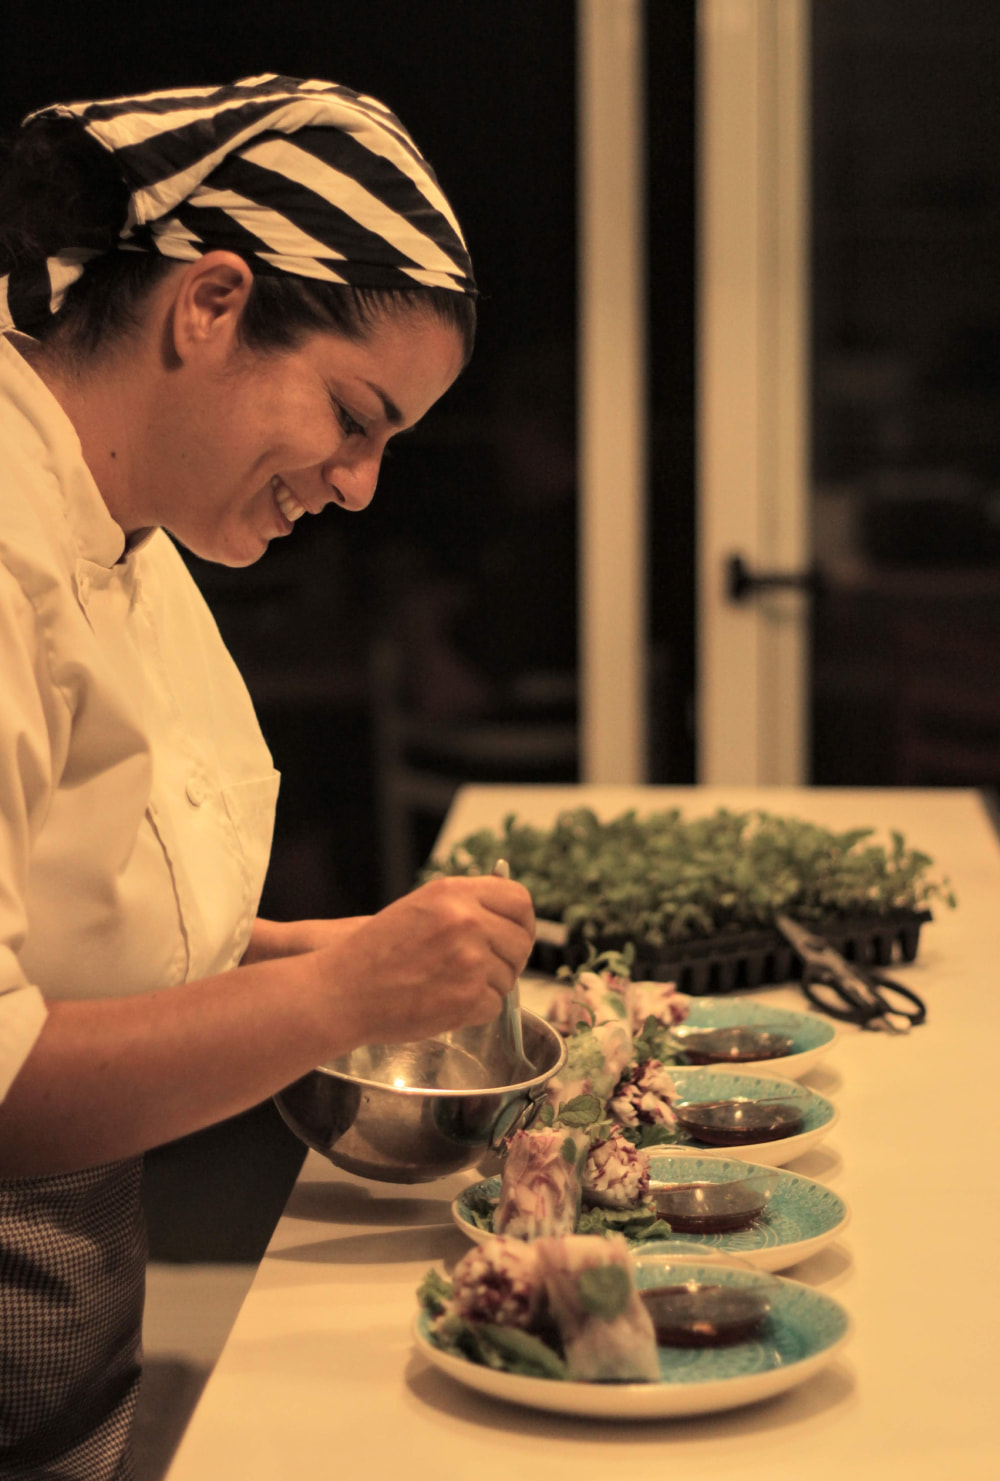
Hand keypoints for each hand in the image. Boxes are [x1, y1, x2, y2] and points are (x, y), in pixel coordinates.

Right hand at [320, 875, 534, 1045]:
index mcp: (455, 893)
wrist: (343, 991)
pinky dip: (476, 1010)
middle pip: (521, 941)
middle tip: (482, 969)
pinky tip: (445, 1002)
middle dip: (508, 959)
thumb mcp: (421, 907)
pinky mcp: (468, 997)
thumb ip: (465, 905)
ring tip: (449, 985)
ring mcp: (470, 960)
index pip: (519, 900)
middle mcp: (467, 921)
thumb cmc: (377, 951)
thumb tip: (509, 915)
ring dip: (488, 986)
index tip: (516, 935)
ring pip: (509, 977)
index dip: (522, 922)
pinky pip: (495, 1005)